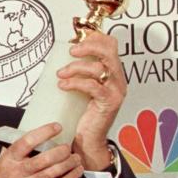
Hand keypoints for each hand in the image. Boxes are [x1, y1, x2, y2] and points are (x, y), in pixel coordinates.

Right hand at [0, 123, 83, 177]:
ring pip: (54, 171)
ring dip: (69, 163)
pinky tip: (76, 172)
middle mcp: (18, 172)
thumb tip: (15, 141)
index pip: (27, 141)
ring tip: (76, 158)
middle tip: (68, 147)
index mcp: (8, 161)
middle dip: (62, 151)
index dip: (44, 132)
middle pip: (46, 157)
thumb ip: (8, 155)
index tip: (56, 127)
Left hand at [56, 31, 125, 169]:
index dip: (95, 37)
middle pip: (109, 51)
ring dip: (76, 67)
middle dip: (88, 46)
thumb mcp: (80, 89)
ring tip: (61, 74)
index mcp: (112, 72)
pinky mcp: (109, 102)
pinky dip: (76, 83)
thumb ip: (77, 74)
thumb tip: (60, 60)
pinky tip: (63, 85)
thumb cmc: (82, 115)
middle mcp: (117, 79)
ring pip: (99, 68)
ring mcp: (115, 90)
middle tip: (71, 51)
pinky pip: (93, 87)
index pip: (110, 45)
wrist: (87, 139)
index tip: (76, 38)